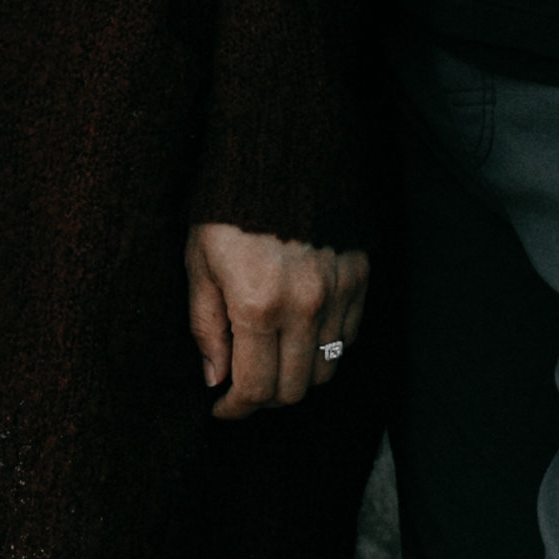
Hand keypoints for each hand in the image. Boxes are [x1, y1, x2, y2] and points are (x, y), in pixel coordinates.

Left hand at [184, 222, 369, 419]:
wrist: (281, 149)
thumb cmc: (228, 204)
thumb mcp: (199, 260)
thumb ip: (205, 326)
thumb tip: (214, 379)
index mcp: (256, 304)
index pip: (254, 388)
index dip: (234, 409)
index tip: (221, 406)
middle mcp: (303, 306)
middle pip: (292, 390)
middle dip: (263, 399)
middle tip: (243, 384)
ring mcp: (337, 292)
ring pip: (326, 369)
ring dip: (296, 377)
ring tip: (272, 360)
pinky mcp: (359, 276)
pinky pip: (349, 336)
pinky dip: (325, 346)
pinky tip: (300, 332)